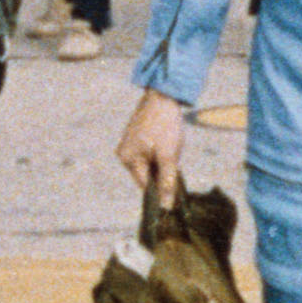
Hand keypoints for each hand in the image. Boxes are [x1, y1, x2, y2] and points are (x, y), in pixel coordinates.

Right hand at [116, 91, 188, 206]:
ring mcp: (129, 146)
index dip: (162, 189)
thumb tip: (166, 207)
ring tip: (170, 146)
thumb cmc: (165, 125)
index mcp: (128, 160)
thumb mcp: (169, 156)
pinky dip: (159, 154)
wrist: (163, 95)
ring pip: (149, 166)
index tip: (177, 187)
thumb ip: (167, 182)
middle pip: (147, 176)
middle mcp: (124, 154)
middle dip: (163, 173)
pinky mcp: (135, 139)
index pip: (146, 186)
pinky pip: (148, 155)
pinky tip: (167, 142)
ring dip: (162, 163)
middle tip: (174, 157)